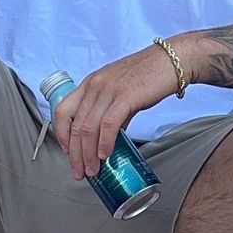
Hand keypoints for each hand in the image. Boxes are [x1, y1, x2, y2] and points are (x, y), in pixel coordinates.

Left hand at [52, 44, 181, 178]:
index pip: (62, 111)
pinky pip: (109, 124)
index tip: (68, 153)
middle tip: (79, 171)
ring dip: (88, 154)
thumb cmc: (148, 75)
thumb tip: (107, 139)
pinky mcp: (125, 96)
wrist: (171, 61)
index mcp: (90, 83)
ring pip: (89, 127)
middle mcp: (95, 85)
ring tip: (92, 170)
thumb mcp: (120, 91)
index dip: (61, 135)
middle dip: (75, 154)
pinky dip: (105, 143)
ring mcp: (109, 90)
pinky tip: (105, 155)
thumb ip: (111, 113)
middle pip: (75, 125)